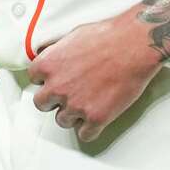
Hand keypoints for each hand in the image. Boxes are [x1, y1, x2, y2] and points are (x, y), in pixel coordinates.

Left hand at [26, 14, 163, 141]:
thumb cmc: (109, 35)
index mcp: (49, 65)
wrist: (135, 44)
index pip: (33, 79)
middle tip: (69, 93)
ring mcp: (76, 105)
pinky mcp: (96, 118)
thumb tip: (52, 56)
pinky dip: (91, 128)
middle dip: (54, 100)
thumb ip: (58, 52)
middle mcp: (57, 87)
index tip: (57, 78)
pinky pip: (85, 134)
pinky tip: (98, 117)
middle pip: (42, 104)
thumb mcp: (74, 35)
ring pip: (62, 121)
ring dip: (72, 114)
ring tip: (88, 103)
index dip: (47, 79)